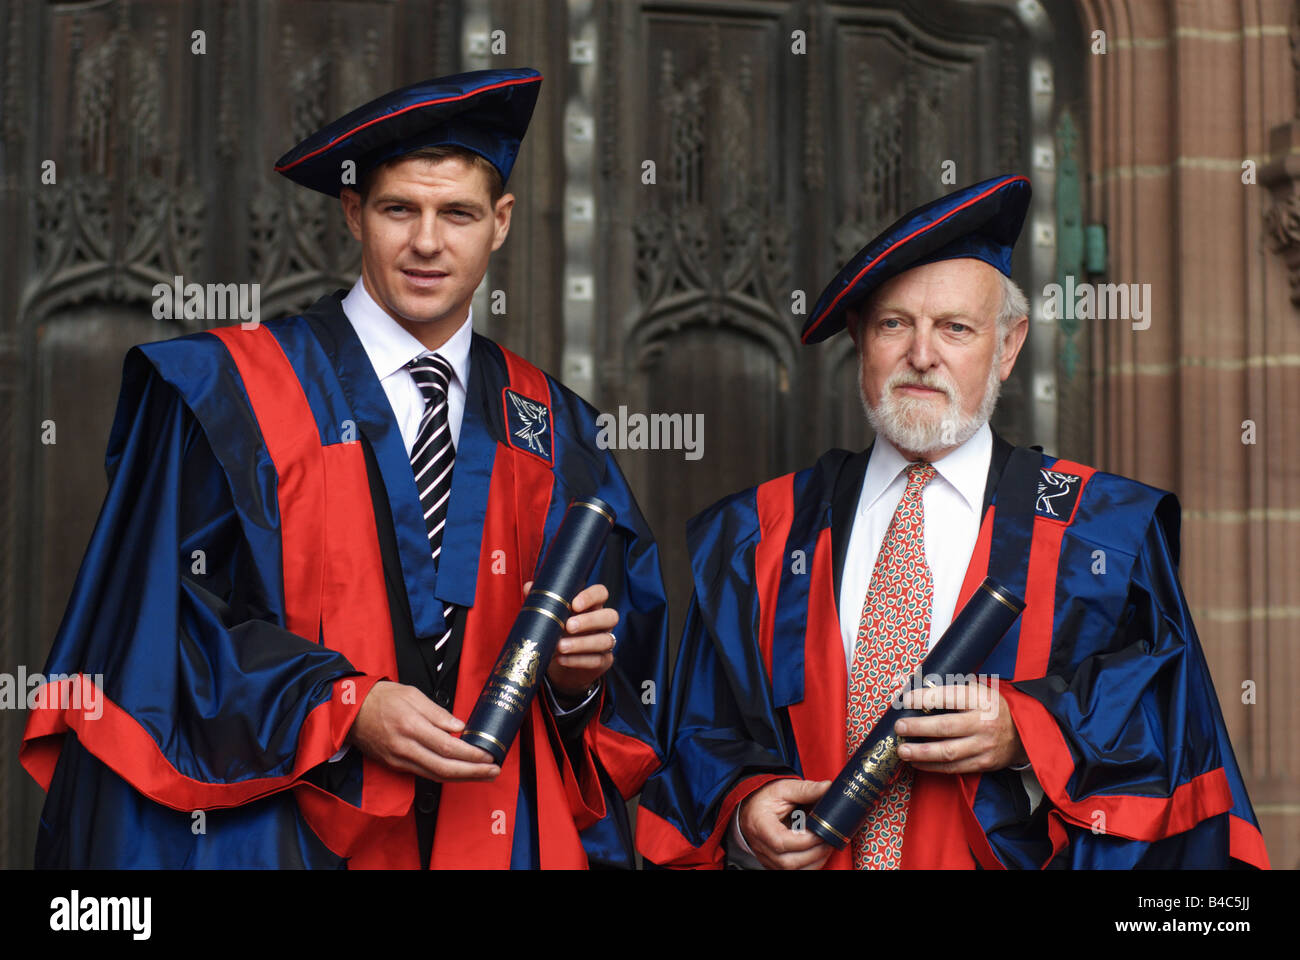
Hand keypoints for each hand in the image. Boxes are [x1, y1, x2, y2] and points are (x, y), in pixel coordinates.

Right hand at [346, 681, 499, 781]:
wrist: (350, 712)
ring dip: (462, 778)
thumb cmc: (381, 698)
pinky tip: (460, 772)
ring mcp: (399, 760)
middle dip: (473, 772)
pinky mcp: (395, 766)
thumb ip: (437, 712)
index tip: (488, 755)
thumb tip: (459, 726)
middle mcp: (405, 748)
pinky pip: (425, 774)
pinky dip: (445, 775)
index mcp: (411, 726)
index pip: (447, 746)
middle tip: (493, 770)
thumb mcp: (412, 694)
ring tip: (483, 774)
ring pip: (435, 776)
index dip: (470, 755)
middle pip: (444, 768)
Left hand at [527, 580, 617, 697]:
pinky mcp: (603, 661)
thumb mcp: (549, 616)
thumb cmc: (557, 632)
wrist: (560, 662)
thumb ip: (542, 601)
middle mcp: (603, 622)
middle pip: (610, 616)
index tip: (574, 604)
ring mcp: (605, 641)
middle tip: (568, 626)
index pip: (601, 593)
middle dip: (590, 621)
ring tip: (560, 646)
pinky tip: (562, 659)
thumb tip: (529, 587)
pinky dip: (578, 660)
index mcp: (592, 605)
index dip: (591, 597)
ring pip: (606, 640)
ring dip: (582, 643)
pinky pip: (597, 661)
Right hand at [737, 779, 833, 869]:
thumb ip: (805, 790)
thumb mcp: (783, 789)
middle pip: (788, 862)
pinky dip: (808, 866)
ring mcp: (766, 858)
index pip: (781, 842)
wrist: (751, 808)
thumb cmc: (764, 799)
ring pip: (792, 871)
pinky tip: (817, 853)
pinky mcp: (773, 864)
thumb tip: (827, 788)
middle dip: (814, 853)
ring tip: (826, 846)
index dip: (805, 840)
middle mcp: (760, 846)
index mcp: (760, 825)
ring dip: (814, 862)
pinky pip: (792, 873)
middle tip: (829, 839)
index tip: (821, 831)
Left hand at [895, 682, 1027, 772]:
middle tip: (899, 727)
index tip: (905, 699)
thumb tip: (915, 687)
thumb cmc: (992, 708)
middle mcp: (984, 723)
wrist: (1023, 734)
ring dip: (922, 752)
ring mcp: (984, 746)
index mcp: (982, 700)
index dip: (926, 697)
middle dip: (919, 727)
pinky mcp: (984, 764)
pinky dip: (932, 767)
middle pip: (946, 727)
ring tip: (902, 750)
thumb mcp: (978, 691)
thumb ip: (951, 689)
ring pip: (949, 752)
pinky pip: (954, 768)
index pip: (950, 696)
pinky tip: (916, 762)